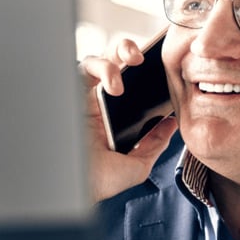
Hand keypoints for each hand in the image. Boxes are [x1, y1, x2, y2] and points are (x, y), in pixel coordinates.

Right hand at [80, 37, 177, 201]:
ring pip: (99, 60)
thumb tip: (170, 124)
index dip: (145, 73)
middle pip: (115, 64)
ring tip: (127, 73)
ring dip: (116, 58)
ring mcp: (83, 97)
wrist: (74, 187)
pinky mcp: (69, 93)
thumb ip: (154, 144)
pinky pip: (83, 68)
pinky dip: (102, 68)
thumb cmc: (99, 181)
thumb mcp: (137, 166)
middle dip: (130, 52)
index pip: (131, 84)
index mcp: (114, 117)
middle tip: (142, 60)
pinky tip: (113, 85)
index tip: (161, 72)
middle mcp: (98, 104)